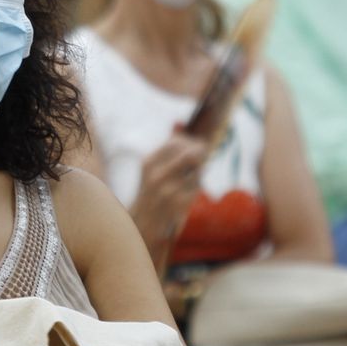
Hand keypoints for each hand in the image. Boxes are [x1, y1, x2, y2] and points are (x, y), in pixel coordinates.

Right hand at [131, 129, 211, 249]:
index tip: (194, 145)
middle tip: (203, 154)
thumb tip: (180, 122)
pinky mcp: (180, 204)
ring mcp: (169, 191)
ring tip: (190, 177)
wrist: (143, 223)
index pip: (176, 142)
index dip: (190, 141)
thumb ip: (167, 146)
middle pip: (191, 154)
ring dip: (198, 171)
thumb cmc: (150, 190)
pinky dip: (196, 186)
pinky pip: (197, 186)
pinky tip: (187, 191)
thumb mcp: (152, 168)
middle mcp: (157, 176)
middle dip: (200, 153)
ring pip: (197, 171)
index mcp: (148, 163)